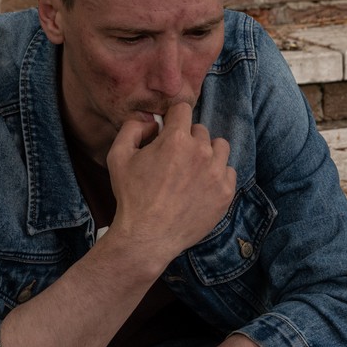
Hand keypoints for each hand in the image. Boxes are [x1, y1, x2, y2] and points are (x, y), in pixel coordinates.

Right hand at [104, 102, 235, 269]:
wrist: (148, 236)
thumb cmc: (131, 196)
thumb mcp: (118, 156)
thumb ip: (132, 128)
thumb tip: (152, 123)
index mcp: (176, 139)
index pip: (183, 110)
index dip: (173, 118)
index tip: (168, 131)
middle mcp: (201, 152)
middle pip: (200, 130)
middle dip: (187, 139)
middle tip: (175, 158)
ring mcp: (217, 173)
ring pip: (220, 147)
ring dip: (207, 152)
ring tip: (192, 168)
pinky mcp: (226, 193)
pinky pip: (229, 171)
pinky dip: (217, 174)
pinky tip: (201, 185)